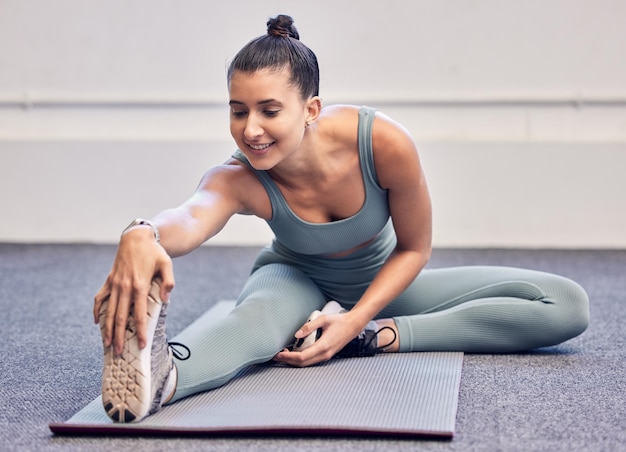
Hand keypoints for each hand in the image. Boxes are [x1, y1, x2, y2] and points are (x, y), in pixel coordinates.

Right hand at [93, 228, 173, 354]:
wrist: (136, 237)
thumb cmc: (154, 252)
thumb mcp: (167, 264)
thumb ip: (168, 282)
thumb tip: (166, 299)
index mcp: (139, 286)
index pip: (139, 315)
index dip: (139, 331)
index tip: (140, 344)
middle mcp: (125, 287)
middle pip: (120, 318)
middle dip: (120, 337)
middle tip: (119, 353)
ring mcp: (115, 284)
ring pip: (109, 311)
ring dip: (107, 329)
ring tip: (107, 344)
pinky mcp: (109, 280)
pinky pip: (100, 298)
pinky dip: (97, 310)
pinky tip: (97, 322)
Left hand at [273, 311, 364, 366]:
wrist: (353, 325)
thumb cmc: (339, 321)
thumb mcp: (323, 319)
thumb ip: (309, 326)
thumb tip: (296, 334)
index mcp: (323, 346)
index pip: (302, 357)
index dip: (289, 357)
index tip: (279, 354)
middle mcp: (324, 354)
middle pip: (303, 363)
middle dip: (288, 361)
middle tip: (276, 356)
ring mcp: (326, 356)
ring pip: (307, 364)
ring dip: (294, 361)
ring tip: (283, 354)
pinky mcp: (326, 355)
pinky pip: (311, 360)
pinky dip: (301, 359)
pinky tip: (294, 353)